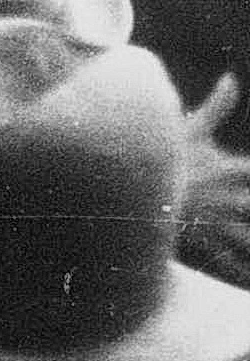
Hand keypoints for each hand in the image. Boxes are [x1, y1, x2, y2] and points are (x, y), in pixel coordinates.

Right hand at [178, 77, 249, 281]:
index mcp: (228, 169)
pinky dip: (242, 275)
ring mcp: (218, 224)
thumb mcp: (188, 126)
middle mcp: (229, 198)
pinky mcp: (205, 246)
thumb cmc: (158, 153)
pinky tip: (249, 283)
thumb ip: (216, 106)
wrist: (123, 184)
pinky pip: (231, 265)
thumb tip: (232, 78)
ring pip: (249, 240)